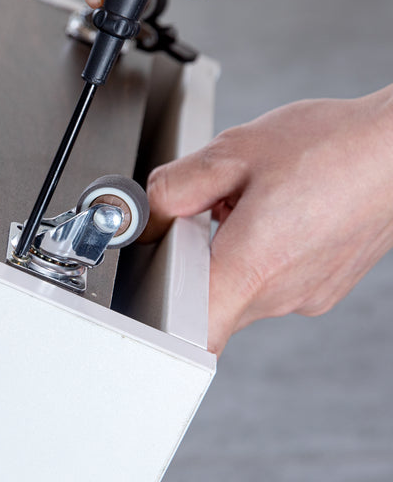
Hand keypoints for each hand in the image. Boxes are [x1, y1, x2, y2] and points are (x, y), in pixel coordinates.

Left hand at [143, 87, 392, 355]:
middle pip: (212, 304)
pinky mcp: (322, 286)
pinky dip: (261, 255)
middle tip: (215, 214)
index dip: (166, 317)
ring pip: (242, 291)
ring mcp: (307, 294)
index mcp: (254, 266)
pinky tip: (278, 214)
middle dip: (199, 260)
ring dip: (232, 254)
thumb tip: (150, 213)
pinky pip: (273, 283)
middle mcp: (282, 294)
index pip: (194, 335)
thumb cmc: (330, 146)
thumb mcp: (235, 153)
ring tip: (255, 206)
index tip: (162, 281)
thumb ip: (178, 187)